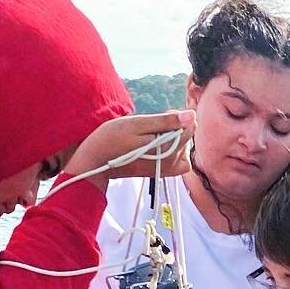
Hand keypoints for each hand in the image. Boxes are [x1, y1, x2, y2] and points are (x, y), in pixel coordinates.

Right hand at [68, 110, 193, 191]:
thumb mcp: (138, 123)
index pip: (190, 126)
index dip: (176, 116)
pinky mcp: (163, 173)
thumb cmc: (113, 138)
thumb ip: (166, 121)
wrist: (97, 161)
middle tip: (150, 128)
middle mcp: (172, 162)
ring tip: (150, 137)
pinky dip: (174, 151)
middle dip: (174, 127)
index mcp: (167, 149)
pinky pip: (180, 160)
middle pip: (187, 136)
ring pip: (184, 146)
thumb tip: (192, 115)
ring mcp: (168, 170)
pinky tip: (159, 147)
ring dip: (172, 138)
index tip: (158, 116)